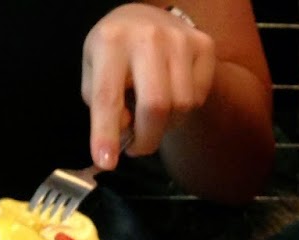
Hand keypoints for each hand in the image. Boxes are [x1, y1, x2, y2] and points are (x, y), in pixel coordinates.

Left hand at [82, 3, 216, 168]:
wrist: (147, 19)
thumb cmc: (117, 52)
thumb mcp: (94, 69)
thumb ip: (100, 102)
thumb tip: (123, 130)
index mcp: (111, 41)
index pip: (108, 96)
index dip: (106, 133)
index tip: (106, 162)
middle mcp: (147, 37)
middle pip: (155, 107)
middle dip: (146, 139)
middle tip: (137, 148)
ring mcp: (180, 40)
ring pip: (181, 106)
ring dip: (166, 124)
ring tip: (153, 114)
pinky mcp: (203, 46)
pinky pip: (197, 98)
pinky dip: (183, 108)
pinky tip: (171, 95)